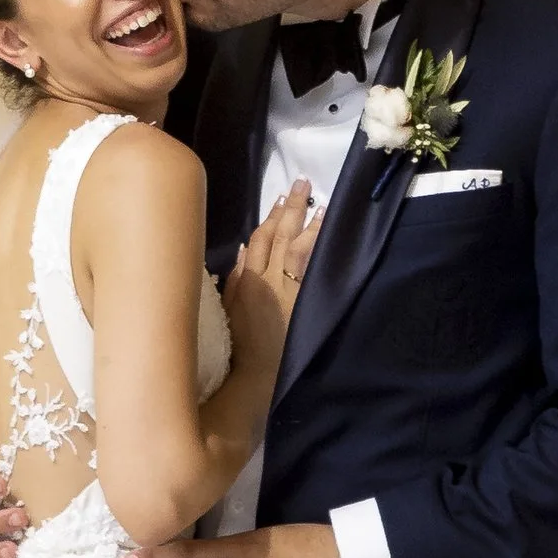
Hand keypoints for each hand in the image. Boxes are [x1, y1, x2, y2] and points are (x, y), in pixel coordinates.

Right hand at [221, 181, 320, 376]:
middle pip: (281, 237)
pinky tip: (327, 236)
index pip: (260, 240)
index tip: (279, 197)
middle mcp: (269, 280)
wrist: (258, 373)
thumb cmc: (241, 342)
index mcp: (248, 280)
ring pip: (299, 249)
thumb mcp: (230, 307)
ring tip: (321, 205)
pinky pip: (312, 270)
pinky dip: (318, 251)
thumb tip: (244, 248)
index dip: (270, 217)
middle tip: (302, 184)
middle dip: (291, 209)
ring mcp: (289, 291)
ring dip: (309, 225)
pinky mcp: (304, 304)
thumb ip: (236, 277)